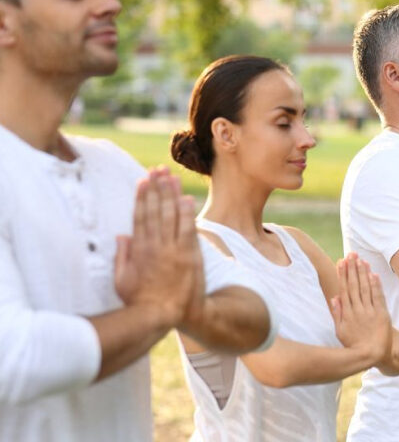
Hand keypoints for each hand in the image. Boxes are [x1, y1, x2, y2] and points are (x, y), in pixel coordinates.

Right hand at [114, 167, 203, 327]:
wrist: (163, 315)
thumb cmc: (139, 301)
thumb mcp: (121, 280)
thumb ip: (122, 256)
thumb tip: (122, 236)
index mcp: (138, 250)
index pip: (140, 216)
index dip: (142, 197)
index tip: (143, 180)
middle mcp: (156, 246)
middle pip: (156, 211)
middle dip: (157, 188)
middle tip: (158, 170)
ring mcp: (174, 250)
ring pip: (172, 216)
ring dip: (172, 194)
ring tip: (171, 177)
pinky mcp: (190, 256)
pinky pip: (189, 229)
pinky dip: (187, 213)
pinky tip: (186, 198)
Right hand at [330, 253, 391, 366]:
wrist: (372, 355)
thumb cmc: (354, 344)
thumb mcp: (340, 331)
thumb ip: (337, 313)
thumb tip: (334, 297)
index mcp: (347, 313)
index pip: (344, 289)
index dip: (343, 274)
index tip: (341, 262)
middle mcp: (357, 310)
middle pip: (354, 285)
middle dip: (352, 268)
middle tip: (352, 254)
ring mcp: (370, 312)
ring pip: (365, 288)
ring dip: (363, 273)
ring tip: (361, 259)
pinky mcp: (382, 314)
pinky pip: (378, 297)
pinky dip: (376, 285)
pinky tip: (373, 274)